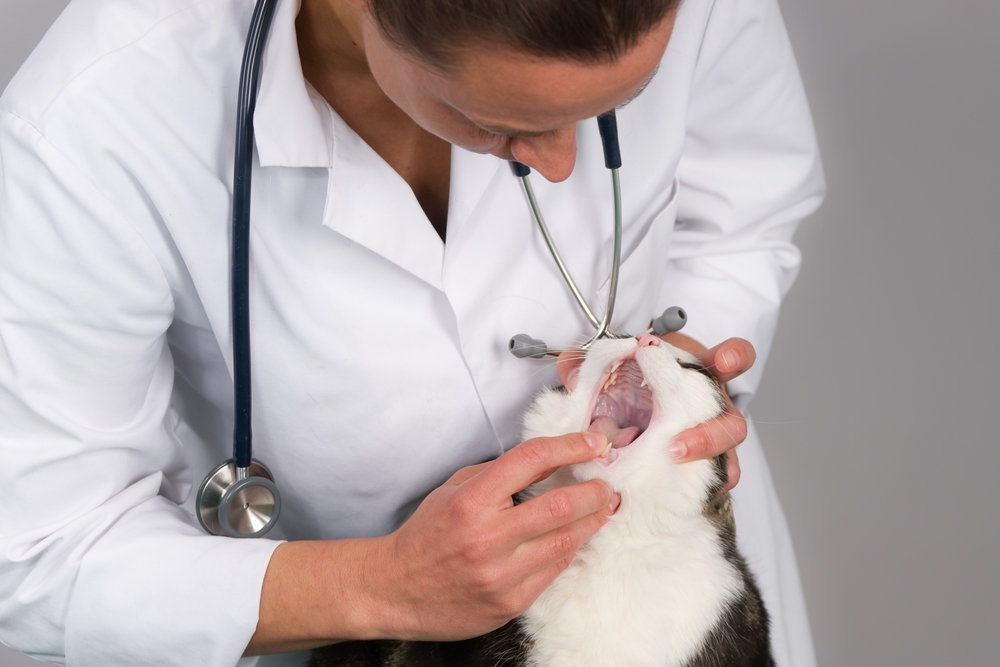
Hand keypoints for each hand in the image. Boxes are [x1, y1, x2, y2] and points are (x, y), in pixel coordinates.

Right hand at [369, 432, 619, 640]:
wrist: (395, 589)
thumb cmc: (427, 535)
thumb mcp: (454, 489)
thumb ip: (499, 475)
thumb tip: (549, 461)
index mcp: (472, 500)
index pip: (532, 461)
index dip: (570, 446)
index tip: (594, 443)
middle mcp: (488, 537)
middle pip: (561, 506)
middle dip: (595, 491)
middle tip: (608, 484)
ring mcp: (500, 574)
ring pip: (566, 542)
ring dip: (592, 522)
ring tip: (604, 509)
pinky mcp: (509, 603)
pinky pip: (553, 572)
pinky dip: (568, 551)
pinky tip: (573, 539)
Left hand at [555, 335, 754, 492]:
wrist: (644, 417)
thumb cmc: (641, 389)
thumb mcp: (620, 369)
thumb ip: (594, 364)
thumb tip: (568, 366)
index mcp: (701, 379)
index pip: (734, 359)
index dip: (734, 357)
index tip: (722, 360)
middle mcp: (714, 414)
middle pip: (733, 425)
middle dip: (710, 435)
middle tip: (677, 446)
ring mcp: (712, 447)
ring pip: (727, 462)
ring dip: (699, 469)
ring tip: (669, 467)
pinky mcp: (704, 474)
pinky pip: (710, 487)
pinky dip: (693, 492)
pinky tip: (671, 496)